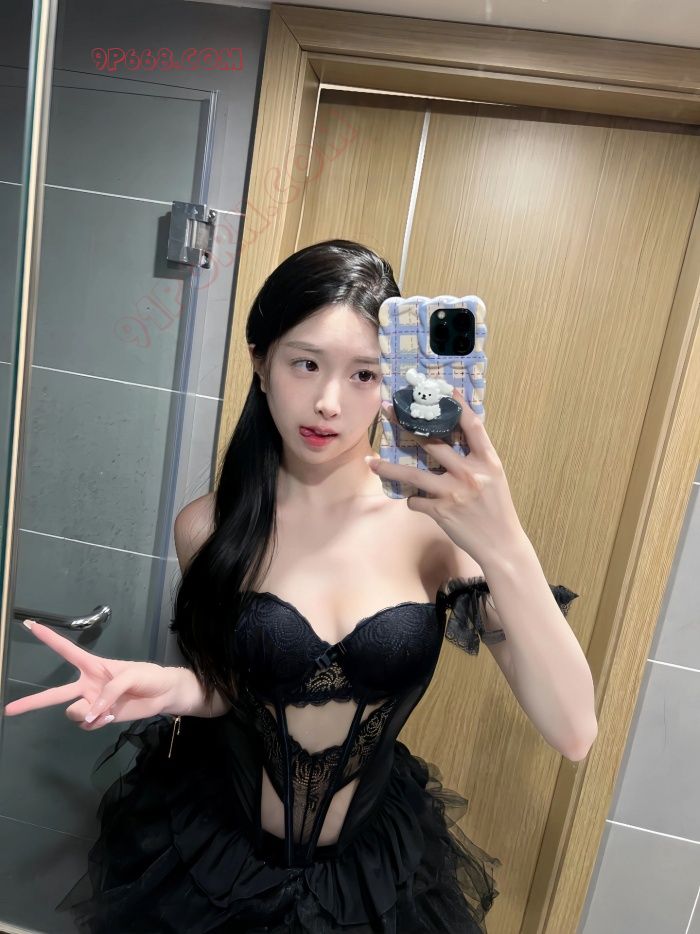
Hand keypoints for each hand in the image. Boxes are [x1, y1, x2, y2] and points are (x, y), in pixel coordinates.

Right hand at [3, 620, 180, 728]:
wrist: (163, 695)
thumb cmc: (148, 676)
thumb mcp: (131, 673)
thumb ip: (110, 691)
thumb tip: (92, 713)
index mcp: (93, 665)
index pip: (67, 651)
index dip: (49, 638)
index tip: (31, 626)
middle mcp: (87, 684)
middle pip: (54, 693)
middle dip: (31, 702)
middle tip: (9, 710)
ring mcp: (92, 703)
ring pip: (73, 712)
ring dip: (86, 712)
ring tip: (105, 710)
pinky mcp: (100, 718)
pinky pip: (87, 724)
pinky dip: (97, 722)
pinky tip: (111, 716)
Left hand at [369, 386, 525, 567]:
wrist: (501, 544)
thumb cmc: (496, 509)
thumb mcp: (493, 478)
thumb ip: (475, 458)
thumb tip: (454, 437)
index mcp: (487, 461)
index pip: (472, 425)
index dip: (458, 405)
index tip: (443, 390)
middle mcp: (470, 473)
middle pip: (433, 442)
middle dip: (406, 425)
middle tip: (388, 411)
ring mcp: (454, 493)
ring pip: (413, 474)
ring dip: (389, 468)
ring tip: (371, 462)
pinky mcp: (441, 511)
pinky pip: (416, 500)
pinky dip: (412, 500)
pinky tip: (415, 500)